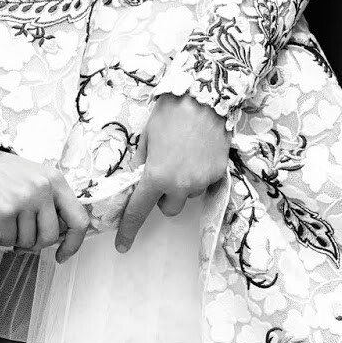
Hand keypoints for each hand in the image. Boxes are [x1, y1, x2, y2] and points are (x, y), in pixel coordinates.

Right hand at [0, 150, 90, 263]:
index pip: (79, 219)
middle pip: (51, 236)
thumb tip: (59, 235)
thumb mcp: (33, 178)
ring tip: (5, 220)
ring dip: (15, 238)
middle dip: (36, 242)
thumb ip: (49, 201)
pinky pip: (8, 240)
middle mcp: (43, 188)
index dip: (74, 243)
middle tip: (21, 232)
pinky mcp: (4, 209)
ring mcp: (24, 198)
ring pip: (28, 241)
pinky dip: (1, 237)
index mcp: (55, 180)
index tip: (62, 254)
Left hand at [115, 92, 229, 253]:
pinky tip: (198, 153)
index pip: (139, 210)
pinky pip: (204, 183)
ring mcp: (202, 181)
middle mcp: (180, 185)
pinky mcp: (219, 174)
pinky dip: (199, 174)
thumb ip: (142, 164)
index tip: (122, 245)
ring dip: (183, 184)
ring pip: (188, 195)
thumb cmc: (170, 114)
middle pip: (169, 208)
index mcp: (157, 176)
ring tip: (183, 155)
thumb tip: (139, 179)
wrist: (205, 97)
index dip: (128, 229)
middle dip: (164, 196)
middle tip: (163, 172)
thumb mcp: (146, 138)